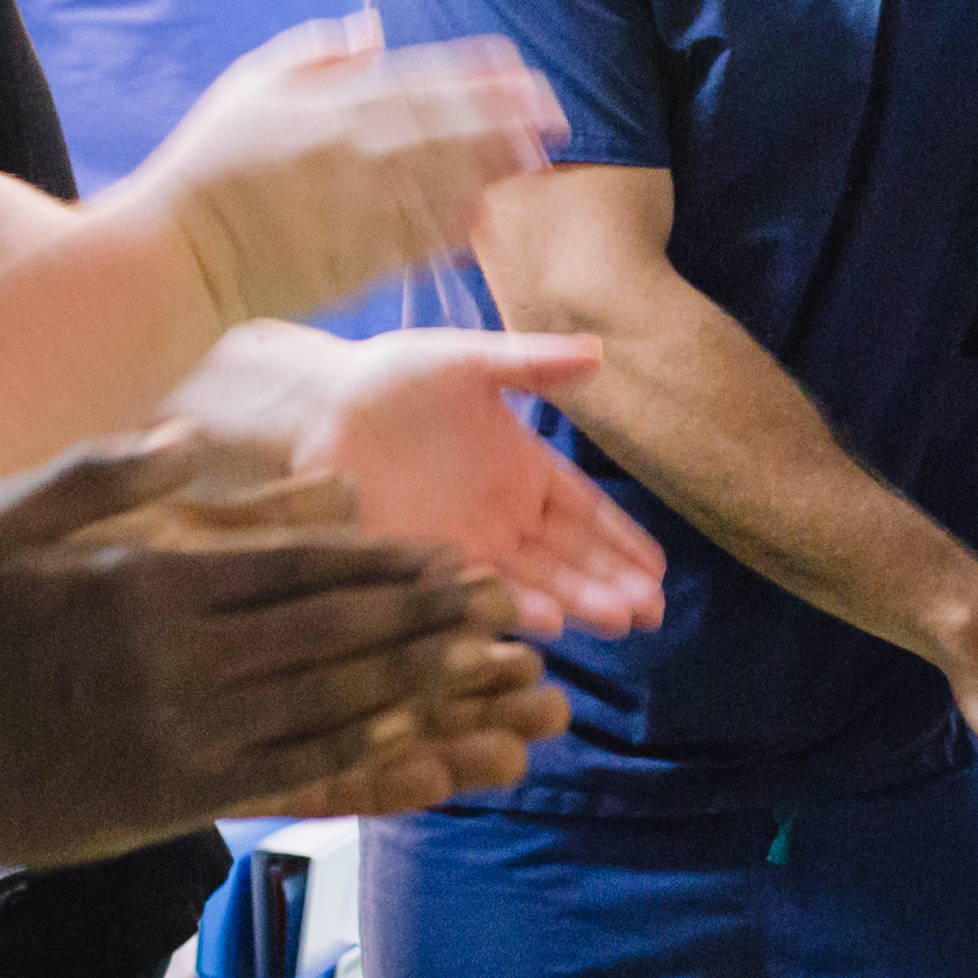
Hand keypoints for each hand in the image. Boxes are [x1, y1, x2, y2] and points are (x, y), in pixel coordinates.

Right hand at [0, 428, 566, 861]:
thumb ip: (98, 475)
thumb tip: (192, 439)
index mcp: (148, 585)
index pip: (300, 568)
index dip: (391, 568)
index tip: (456, 561)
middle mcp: (180, 662)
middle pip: (339, 636)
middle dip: (433, 624)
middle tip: (507, 611)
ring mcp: (186, 737)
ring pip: (335, 709)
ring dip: (428, 692)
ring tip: (495, 678)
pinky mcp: (181, 799)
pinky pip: (298, 777)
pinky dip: (372, 764)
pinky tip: (429, 753)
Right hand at [131, 25, 563, 325]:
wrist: (179, 252)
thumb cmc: (209, 165)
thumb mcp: (251, 86)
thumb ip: (315, 54)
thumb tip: (373, 32)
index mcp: (330, 105)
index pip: (420, 81)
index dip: (476, 75)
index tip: (520, 69)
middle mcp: (353, 152)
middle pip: (446, 129)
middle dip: (504, 118)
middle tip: (555, 113)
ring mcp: (357, 210)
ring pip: (442, 183)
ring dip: (492, 169)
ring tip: (535, 158)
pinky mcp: (355, 263)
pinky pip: (417, 240)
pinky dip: (452, 227)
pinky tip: (483, 218)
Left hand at [296, 331, 669, 637]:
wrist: (318, 405)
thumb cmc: (392, 377)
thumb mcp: (469, 362)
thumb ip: (532, 364)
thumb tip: (600, 353)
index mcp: (522, 469)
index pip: (585, 512)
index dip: (622, 541)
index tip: (659, 570)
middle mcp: (502, 515)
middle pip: (570, 557)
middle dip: (613, 584)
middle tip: (651, 612)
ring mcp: (466, 542)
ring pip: (535, 580)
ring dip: (578, 603)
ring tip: (620, 621)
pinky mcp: (424, 562)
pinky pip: (476, 589)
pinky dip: (511, 606)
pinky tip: (547, 624)